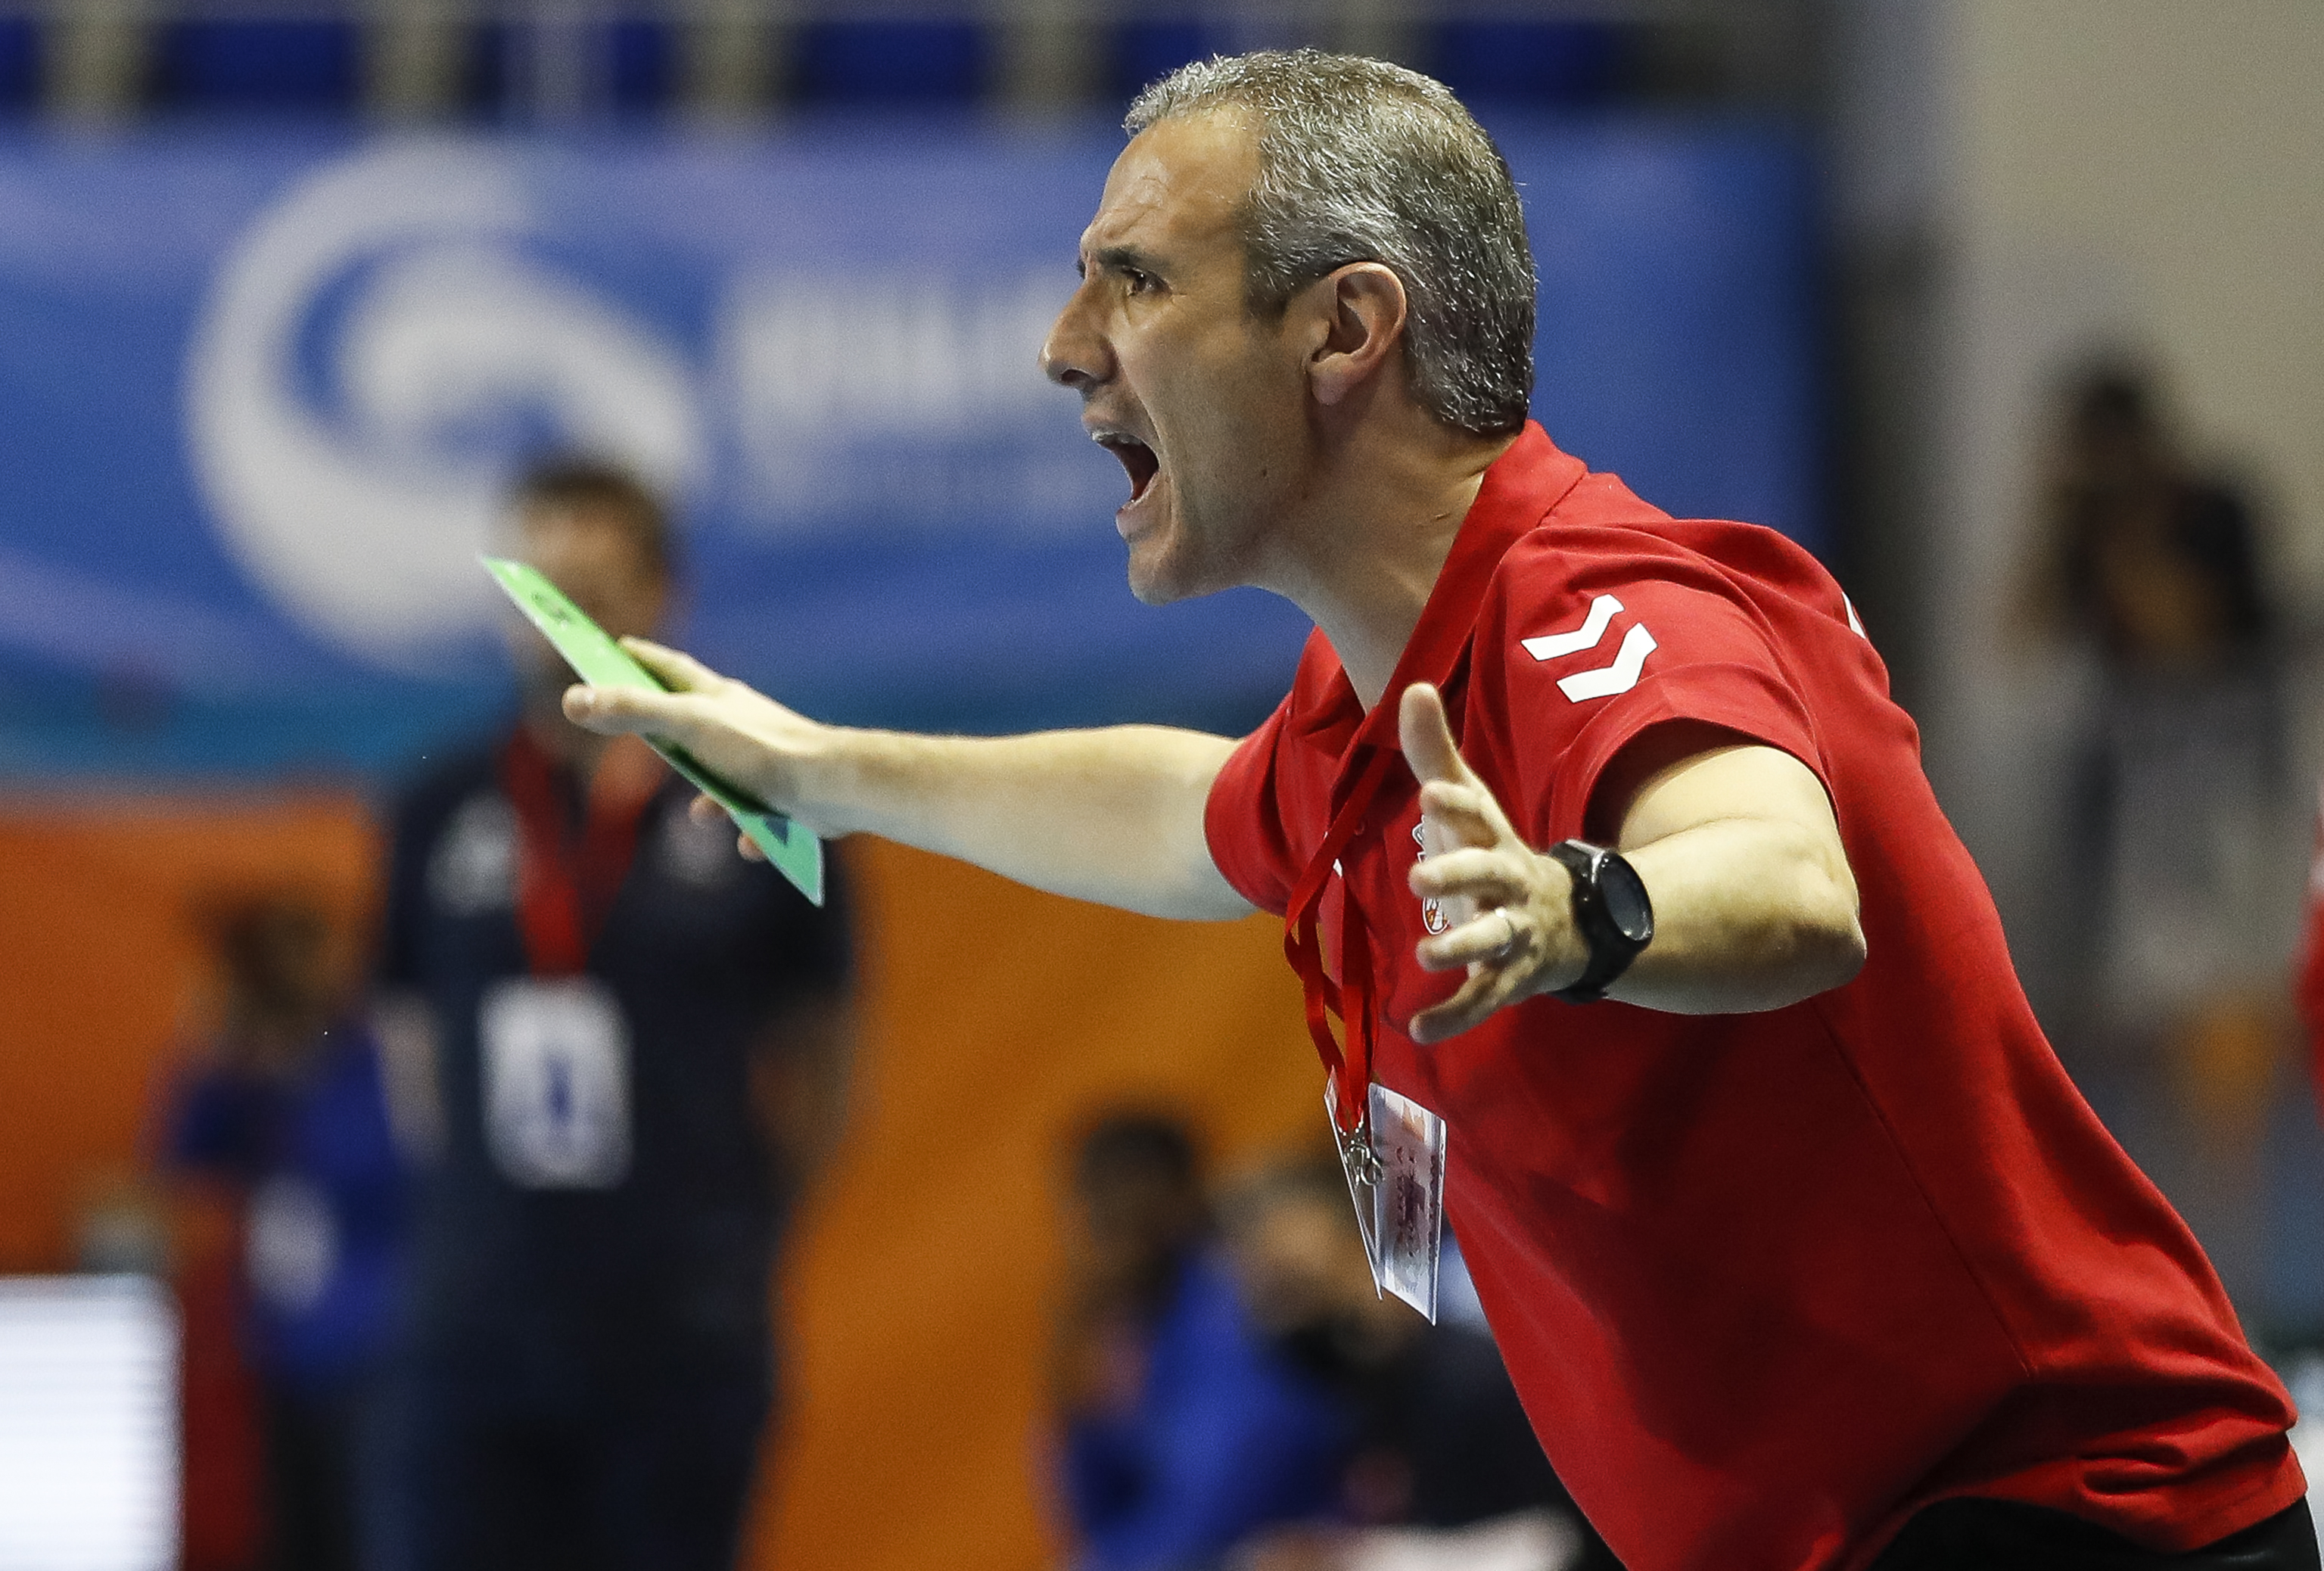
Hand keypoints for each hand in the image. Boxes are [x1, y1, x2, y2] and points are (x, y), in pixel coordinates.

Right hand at [563, 639, 848, 853]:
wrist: (830, 785)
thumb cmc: (760, 749)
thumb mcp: (688, 726)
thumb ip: (632, 712)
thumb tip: (574, 700)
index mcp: (716, 698)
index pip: (670, 668)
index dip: (641, 658)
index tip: (615, 647)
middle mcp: (740, 724)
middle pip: (694, 723)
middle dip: (669, 733)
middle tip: (643, 737)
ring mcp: (763, 760)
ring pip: (726, 778)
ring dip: (712, 798)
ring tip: (703, 815)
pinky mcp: (784, 797)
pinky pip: (759, 818)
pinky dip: (751, 832)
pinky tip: (749, 844)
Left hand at [1398, 683, 1583, 1042]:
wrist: (1572, 921)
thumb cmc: (1497, 854)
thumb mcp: (1470, 805)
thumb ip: (1435, 751)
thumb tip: (1413, 686)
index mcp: (1492, 838)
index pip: (1476, 814)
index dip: (1457, 805)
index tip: (1431, 792)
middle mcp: (1506, 884)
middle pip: (1487, 874)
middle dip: (1457, 875)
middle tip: (1418, 876)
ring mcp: (1512, 932)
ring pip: (1491, 940)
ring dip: (1460, 948)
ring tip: (1425, 957)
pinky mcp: (1510, 978)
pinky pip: (1484, 1000)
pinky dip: (1455, 1019)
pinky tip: (1420, 1030)